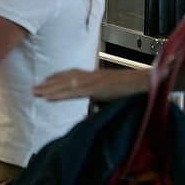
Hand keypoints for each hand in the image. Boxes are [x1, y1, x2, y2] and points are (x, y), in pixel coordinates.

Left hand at [33, 68, 148, 101]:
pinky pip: (74, 91)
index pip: (73, 75)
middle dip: (49, 83)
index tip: (45, 81)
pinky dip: (59, 94)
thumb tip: (93, 109)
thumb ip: (102, 101)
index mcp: (96, 77)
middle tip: (34, 88)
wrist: (150, 82)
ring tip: (36, 92)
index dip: (58, 78)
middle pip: (66, 79)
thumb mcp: (115, 96)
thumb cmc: (136, 90)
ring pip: (66, 84)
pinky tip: (48, 97)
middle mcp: (93, 76)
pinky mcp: (97, 87)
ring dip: (49, 88)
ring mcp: (94, 81)